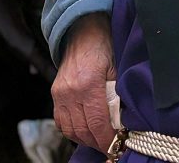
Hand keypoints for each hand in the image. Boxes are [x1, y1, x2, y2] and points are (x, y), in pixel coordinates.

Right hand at [52, 14, 116, 151]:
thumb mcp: (117, 67)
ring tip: (100, 142)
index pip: (97, 122)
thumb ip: (118, 93)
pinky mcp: (55, 93)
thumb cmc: (105, 45)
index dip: (107, 139)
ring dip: (85, 140)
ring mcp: (60, 93)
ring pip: (70, 129)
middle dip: (98, 143)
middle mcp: (70, 92)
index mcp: (88, 84)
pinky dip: (72, 131)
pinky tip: (85, 132)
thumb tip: (123, 119)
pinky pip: (61, 121)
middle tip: (112, 148)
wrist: (83, 30)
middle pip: (83, 130)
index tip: (118, 146)